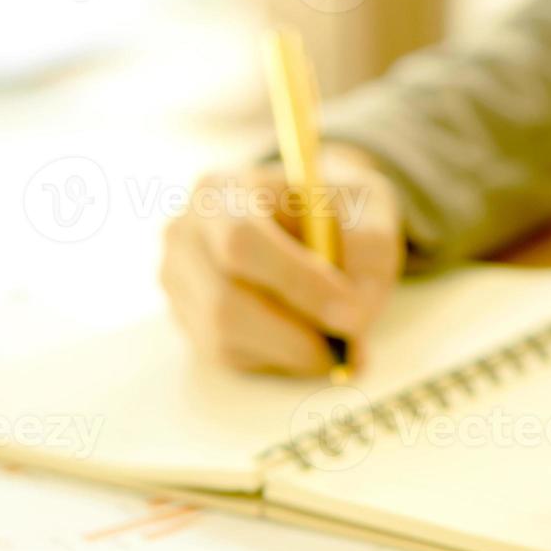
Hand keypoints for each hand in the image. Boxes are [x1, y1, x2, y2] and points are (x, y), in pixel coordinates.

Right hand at [159, 145, 403, 374]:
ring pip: (225, 337)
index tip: (350, 314)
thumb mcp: (369, 213)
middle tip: (349, 347)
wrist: (315, 222)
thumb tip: (352, 316)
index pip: (242, 242)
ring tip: (337, 347)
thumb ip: (368, 249)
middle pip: (225, 302)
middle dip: (295, 334)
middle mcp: (187, 235)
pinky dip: (278, 360)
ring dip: (291, 352)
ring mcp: (180, 281)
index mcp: (223, 191)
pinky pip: (230, 356)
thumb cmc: (339, 214)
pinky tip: (308, 343)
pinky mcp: (190, 320)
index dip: (296, 284)